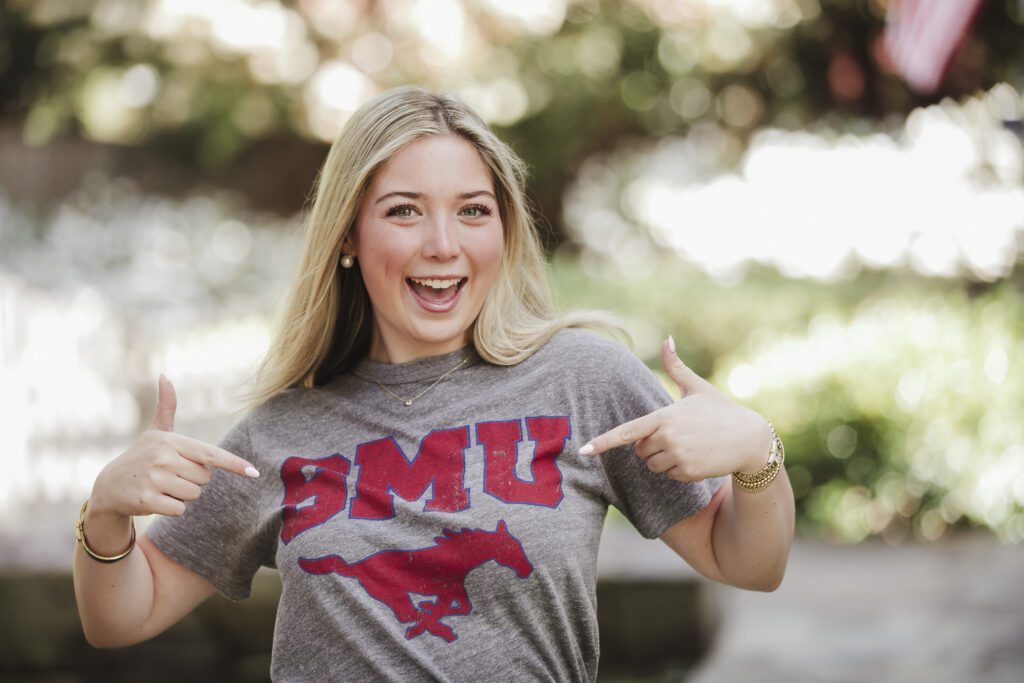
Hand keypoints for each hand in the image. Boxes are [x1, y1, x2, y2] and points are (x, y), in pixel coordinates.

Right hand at [88, 375, 259, 520]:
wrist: (108, 487)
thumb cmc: (141, 457)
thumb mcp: (155, 432)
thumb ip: (166, 407)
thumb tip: (164, 375)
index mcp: (170, 441)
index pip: (210, 454)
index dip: (234, 464)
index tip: (254, 472)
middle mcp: (163, 458)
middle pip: (205, 478)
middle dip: (191, 480)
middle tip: (168, 475)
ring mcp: (154, 479)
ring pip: (194, 495)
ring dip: (181, 495)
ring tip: (161, 486)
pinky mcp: (147, 501)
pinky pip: (179, 510)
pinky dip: (171, 508)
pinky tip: (154, 499)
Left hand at [579, 337, 771, 480]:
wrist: (750, 438)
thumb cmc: (721, 411)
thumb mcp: (697, 388)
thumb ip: (676, 367)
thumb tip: (667, 338)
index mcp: (664, 415)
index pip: (627, 431)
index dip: (603, 441)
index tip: (583, 450)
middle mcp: (668, 436)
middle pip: (639, 450)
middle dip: (651, 446)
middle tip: (677, 436)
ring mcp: (678, 455)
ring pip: (652, 465)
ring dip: (664, 459)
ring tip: (688, 446)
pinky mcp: (688, 471)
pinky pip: (669, 475)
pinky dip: (678, 470)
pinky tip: (696, 458)